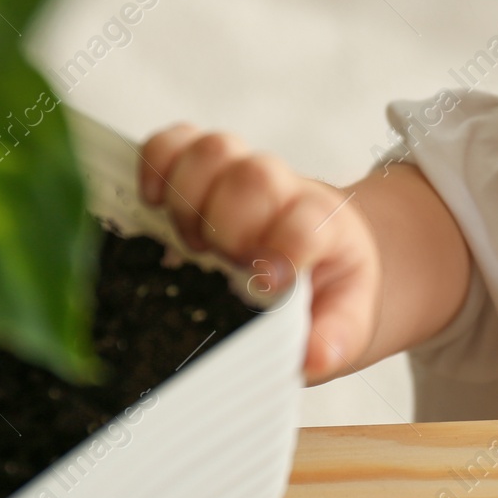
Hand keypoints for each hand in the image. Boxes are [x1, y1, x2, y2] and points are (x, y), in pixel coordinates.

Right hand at [137, 125, 381, 382]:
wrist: (325, 253)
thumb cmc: (327, 287)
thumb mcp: (344, 321)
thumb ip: (335, 337)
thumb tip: (315, 355)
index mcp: (324, 227)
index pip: (307, 222)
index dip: (284, 244)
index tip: (266, 279)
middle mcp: (284, 191)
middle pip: (253, 177)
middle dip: (226, 222)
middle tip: (220, 259)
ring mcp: (243, 173)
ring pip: (214, 150)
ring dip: (189, 193)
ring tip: (191, 240)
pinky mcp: (207, 167)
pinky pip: (175, 142)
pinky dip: (156, 162)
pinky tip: (153, 201)